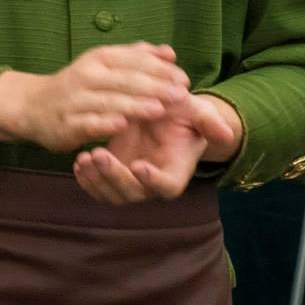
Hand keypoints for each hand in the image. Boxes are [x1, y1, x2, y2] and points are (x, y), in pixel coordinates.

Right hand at [0, 44, 191, 153]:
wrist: (34, 106)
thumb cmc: (79, 85)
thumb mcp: (104, 64)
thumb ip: (137, 56)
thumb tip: (170, 52)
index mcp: (99, 58)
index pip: (134, 60)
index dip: (160, 69)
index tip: (184, 79)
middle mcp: (86, 75)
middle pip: (125, 80)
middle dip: (155, 87)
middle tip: (181, 96)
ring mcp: (75, 100)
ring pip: (109, 101)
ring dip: (135, 105)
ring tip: (160, 110)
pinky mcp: (66, 124)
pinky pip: (87, 123)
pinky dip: (104, 123)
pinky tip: (122, 125)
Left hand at [74, 93, 243, 204]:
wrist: (160, 109)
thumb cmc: (184, 112)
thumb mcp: (197, 111)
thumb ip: (209, 122)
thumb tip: (226, 133)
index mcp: (176, 170)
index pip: (167, 187)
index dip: (154, 180)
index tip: (140, 165)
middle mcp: (152, 181)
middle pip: (133, 193)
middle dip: (115, 177)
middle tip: (100, 154)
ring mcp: (130, 180)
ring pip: (112, 194)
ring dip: (97, 180)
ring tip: (85, 158)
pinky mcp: (112, 173)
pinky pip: (98, 187)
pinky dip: (87, 179)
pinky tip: (79, 160)